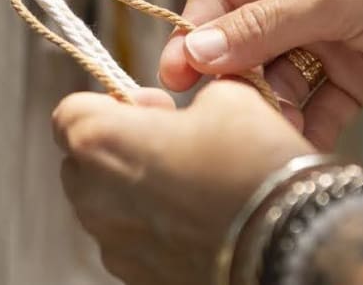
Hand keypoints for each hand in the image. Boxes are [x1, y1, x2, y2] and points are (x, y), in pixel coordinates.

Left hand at [53, 82, 313, 284]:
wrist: (295, 241)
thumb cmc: (253, 162)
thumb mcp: (228, 97)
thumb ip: (192, 97)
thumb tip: (189, 113)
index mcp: (98, 142)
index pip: (68, 113)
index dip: (111, 102)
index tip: (155, 107)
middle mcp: (93, 198)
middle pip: (83, 161)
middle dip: (121, 146)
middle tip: (175, 142)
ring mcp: (115, 246)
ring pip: (108, 205)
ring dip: (137, 188)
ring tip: (194, 183)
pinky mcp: (140, 279)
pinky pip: (134, 242)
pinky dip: (156, 228)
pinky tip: (202, 220)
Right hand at [159, 0, 362, 148]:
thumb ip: (262, 26)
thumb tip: (191, 51)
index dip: (196, 29)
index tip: (175, 72)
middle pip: (242, 37)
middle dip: (230, 72)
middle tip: (212, 108)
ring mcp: (323, 36)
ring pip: (272, 75)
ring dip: (268, 103)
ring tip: (267, 126)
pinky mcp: (349, 77)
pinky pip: (310, 104)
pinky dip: (303, 124)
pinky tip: (297, 141)